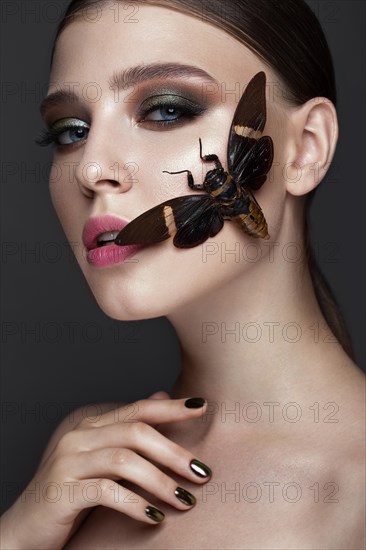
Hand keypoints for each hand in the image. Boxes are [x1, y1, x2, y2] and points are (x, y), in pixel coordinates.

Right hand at [0, 392, 210, 548]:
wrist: (26, 528)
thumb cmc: (72, 491)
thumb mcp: (102, 458)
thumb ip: (129, 429)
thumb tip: (162, 395)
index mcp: (90, 423)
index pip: (137, 409)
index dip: (171, 407)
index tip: (202, 407)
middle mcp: (78, 436)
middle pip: (136, 432)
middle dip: (174, 453)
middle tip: (202, 473)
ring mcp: (67, 461)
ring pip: (125, 461)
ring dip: (161, 482)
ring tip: (186, 500)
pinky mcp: (61, 490)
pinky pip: (107, 492)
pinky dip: (136, 504)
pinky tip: (155, 517)